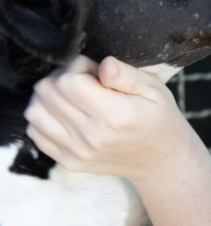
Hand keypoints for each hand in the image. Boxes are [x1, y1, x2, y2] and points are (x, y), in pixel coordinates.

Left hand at [25, 55, 203, 182]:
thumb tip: (103, 64)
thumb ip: (127, 74)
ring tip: (70, 94)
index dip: (78, 65)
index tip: (94, 69)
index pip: (70, 81)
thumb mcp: (154, 89)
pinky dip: (44, 116)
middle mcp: (92, 136)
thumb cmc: (158, 118)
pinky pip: (35, 132)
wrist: (159, 160)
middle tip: (84, 79)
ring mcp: (77, 152)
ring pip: (34, 112)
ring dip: (47, 96)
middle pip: (47, 93)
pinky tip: (65, 112)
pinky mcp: (68, 161)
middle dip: (61, 77)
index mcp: (116, 116)